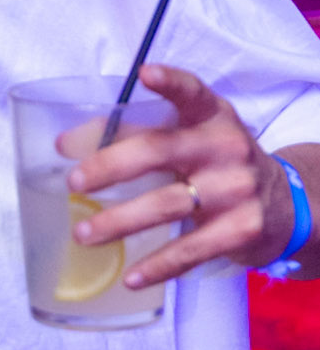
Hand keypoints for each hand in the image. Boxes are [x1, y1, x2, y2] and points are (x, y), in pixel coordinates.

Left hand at [67, 64, 296, 289]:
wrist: (283, 206)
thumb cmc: (216, 164)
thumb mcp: (191, 138)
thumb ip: (136, 133)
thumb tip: (66, 144)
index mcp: (211, 116)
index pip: (191, 92)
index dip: (169, 82)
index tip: (145, 73)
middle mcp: (226, 147)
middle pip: (159, 151)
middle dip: (110, 166)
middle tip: (74, 182)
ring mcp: (237, 189)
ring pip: (166, 204)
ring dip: (119, 221)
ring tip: (83, 234)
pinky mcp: (241, 229)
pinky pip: (190, 249)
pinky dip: (157, 265)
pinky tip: (130, 276)